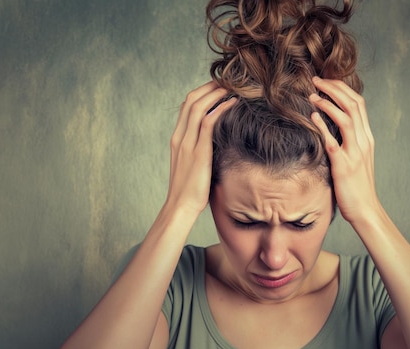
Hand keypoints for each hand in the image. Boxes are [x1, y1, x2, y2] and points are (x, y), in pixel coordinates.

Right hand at [166, 81, 235, 214]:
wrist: (181, 206)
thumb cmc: (190, 189)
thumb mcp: (193, 164)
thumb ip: (200, 149)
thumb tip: (217, 142)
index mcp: (177, 138)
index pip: (187, 106)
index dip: (202, 92)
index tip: (219, 87)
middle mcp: (180, 137)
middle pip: (191, 100)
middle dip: (209, 87)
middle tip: (227, 81)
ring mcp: (187, 144)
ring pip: (199, 107)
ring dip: (216, 94)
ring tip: (232, 88)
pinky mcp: (198, 152)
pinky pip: (208, 123)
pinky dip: (220, 109)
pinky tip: (232, 104)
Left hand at [309, 77, 380, 224]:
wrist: (366, 210)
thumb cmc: (357, 185)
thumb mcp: (357, 158)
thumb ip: (349, 140)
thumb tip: (332, 125)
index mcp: (367, 138)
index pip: (359, 103)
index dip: (342, 88)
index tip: (326, 80)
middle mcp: (363, 141)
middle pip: (353, 104)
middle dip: (334, 88)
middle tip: (316, 80)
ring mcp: (355, 153)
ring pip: (346, 118)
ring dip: (328, 103)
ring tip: (312, 95)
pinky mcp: (344, 166)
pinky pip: (333, 141)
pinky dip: (323, 126)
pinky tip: (312, 117)